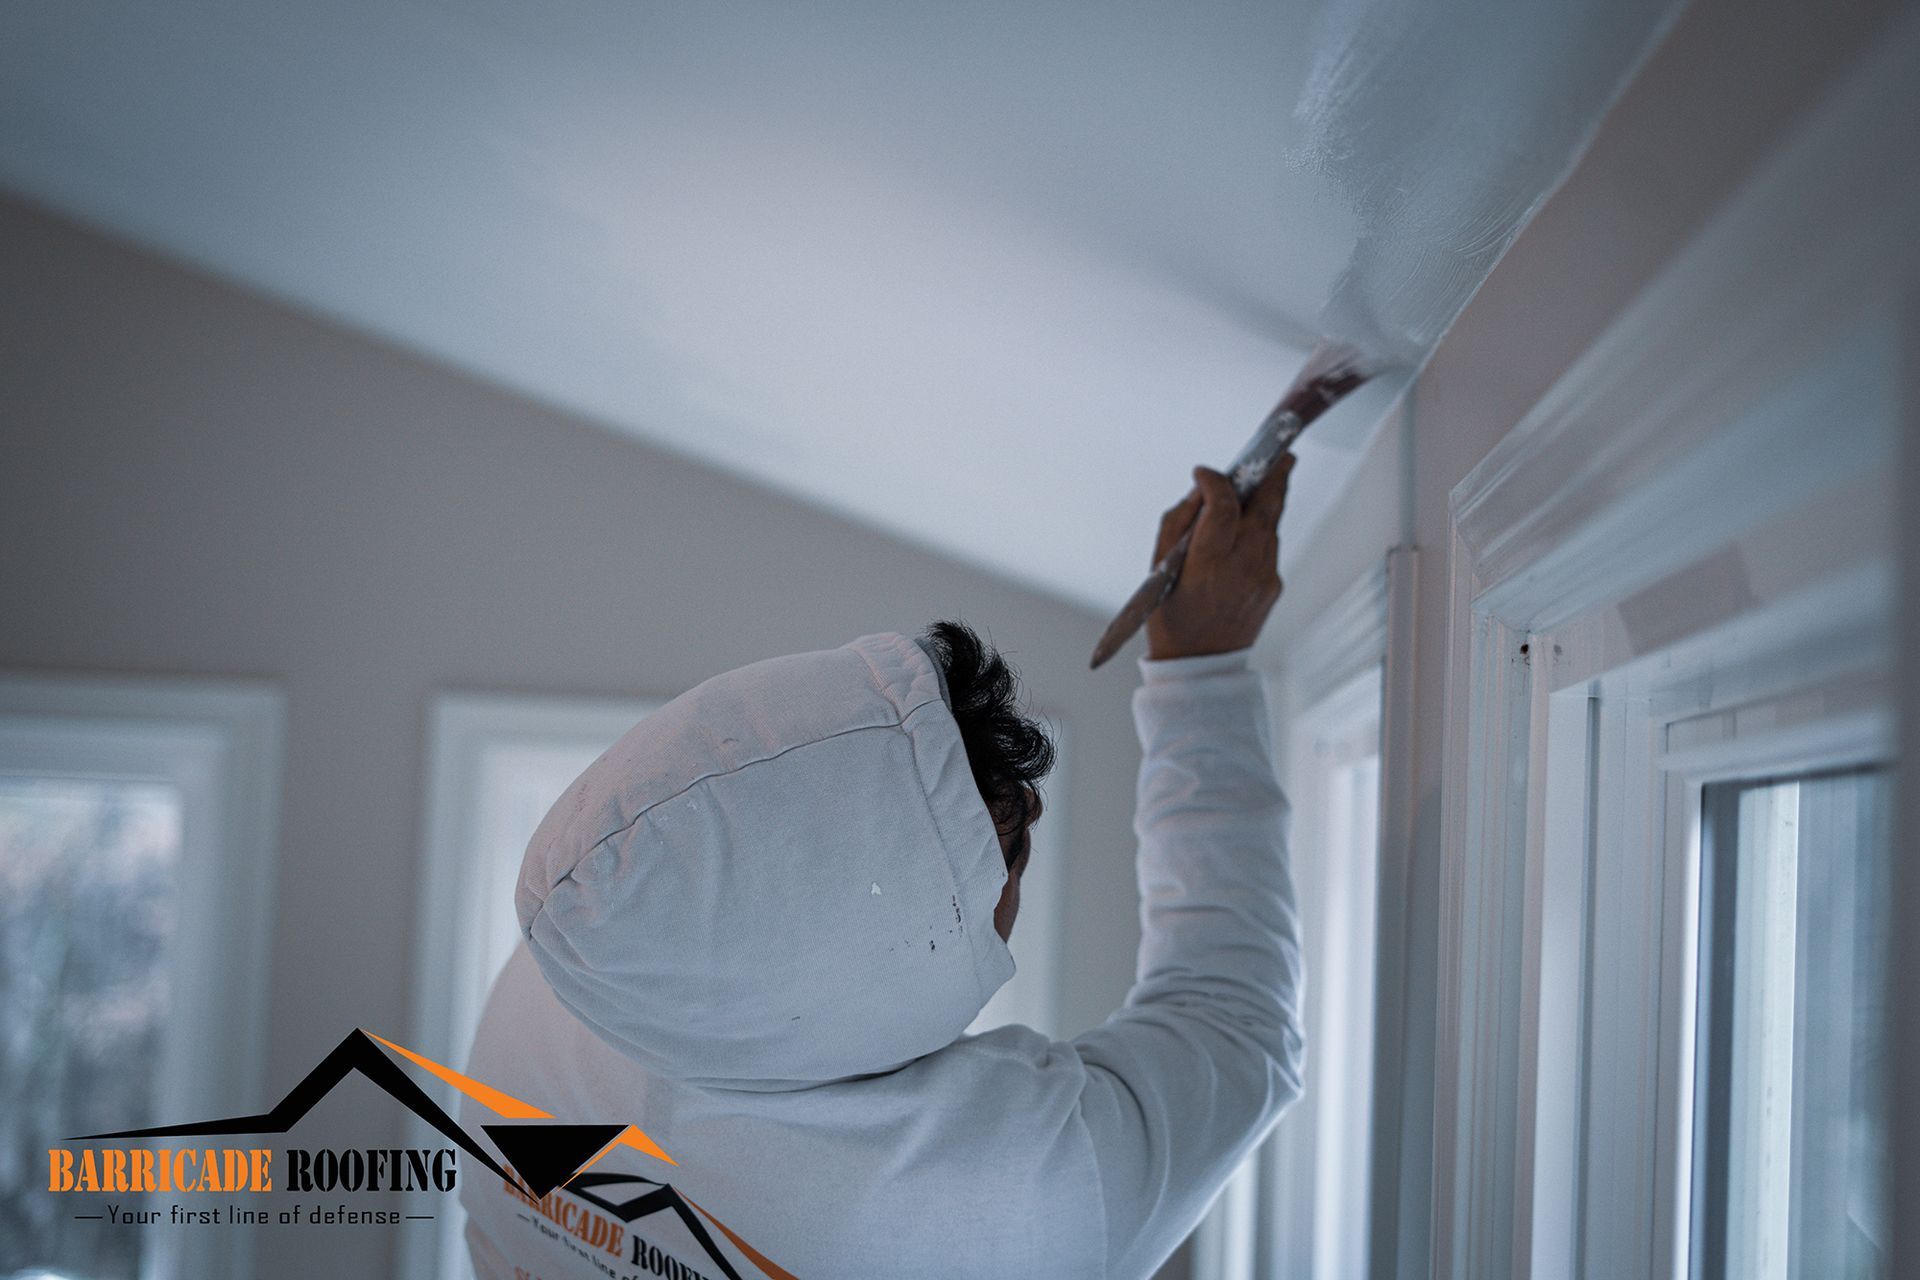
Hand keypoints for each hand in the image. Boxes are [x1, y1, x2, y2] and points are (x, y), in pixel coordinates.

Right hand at [1144, 455, 1293, 660]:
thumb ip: (1179, 523)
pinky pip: (1270, 546)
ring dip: (1267, 502)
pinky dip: (1261, 530)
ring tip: (1262, 480)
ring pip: (1271, 525)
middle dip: (1273, 475)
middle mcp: (1243, 567)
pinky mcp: (1274, 585)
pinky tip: (1250, 526)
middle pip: (1266, 506)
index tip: (1204, 472)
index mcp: (1208, 562)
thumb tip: (1203, 490)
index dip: (1217, 481)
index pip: (1225, 505)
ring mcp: (1264, 577)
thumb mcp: (1159, 567)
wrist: (1198, 665)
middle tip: (1280, 453)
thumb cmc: (1169, 613)